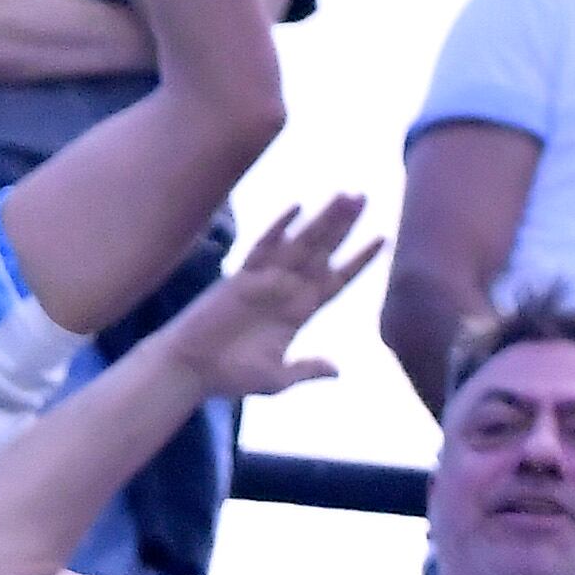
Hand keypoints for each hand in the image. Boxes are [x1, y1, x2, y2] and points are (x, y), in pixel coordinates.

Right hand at [168, 196, 378, 402]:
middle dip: (343, 226)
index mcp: (299, 311)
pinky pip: (262, 249)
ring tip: (346, 196)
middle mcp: (285, 290)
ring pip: (299, 244)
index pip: (336, 279)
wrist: (190, 369)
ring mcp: (262, 281)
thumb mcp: (279, 378)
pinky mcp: (239, 279)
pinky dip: (279, 229)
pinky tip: (298, 209)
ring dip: (323, 220)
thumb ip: (307, 370)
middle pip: (321, 252)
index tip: (383, 238)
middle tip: (363, 196)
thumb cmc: (232, 376)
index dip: (358, 260)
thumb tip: (336, 369)